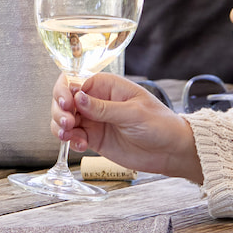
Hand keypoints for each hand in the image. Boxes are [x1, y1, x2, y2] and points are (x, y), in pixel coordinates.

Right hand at [51, 73, 201, 181]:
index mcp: (106, 85)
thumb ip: (104, 108)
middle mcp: (96, 100)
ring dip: (60, 126)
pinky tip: (80, 145)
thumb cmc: (160, 124)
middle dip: (60, 110)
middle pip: (65, 100)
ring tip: (69, 136)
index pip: (75, 81)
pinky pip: (74, 136)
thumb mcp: (133, 113)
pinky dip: (70, 141)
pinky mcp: (94, 138)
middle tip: (67, 123)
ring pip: (65, 119)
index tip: (66, 104)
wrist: (171, 151)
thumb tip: (78, 97)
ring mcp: (94, 120)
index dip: (65, 91)